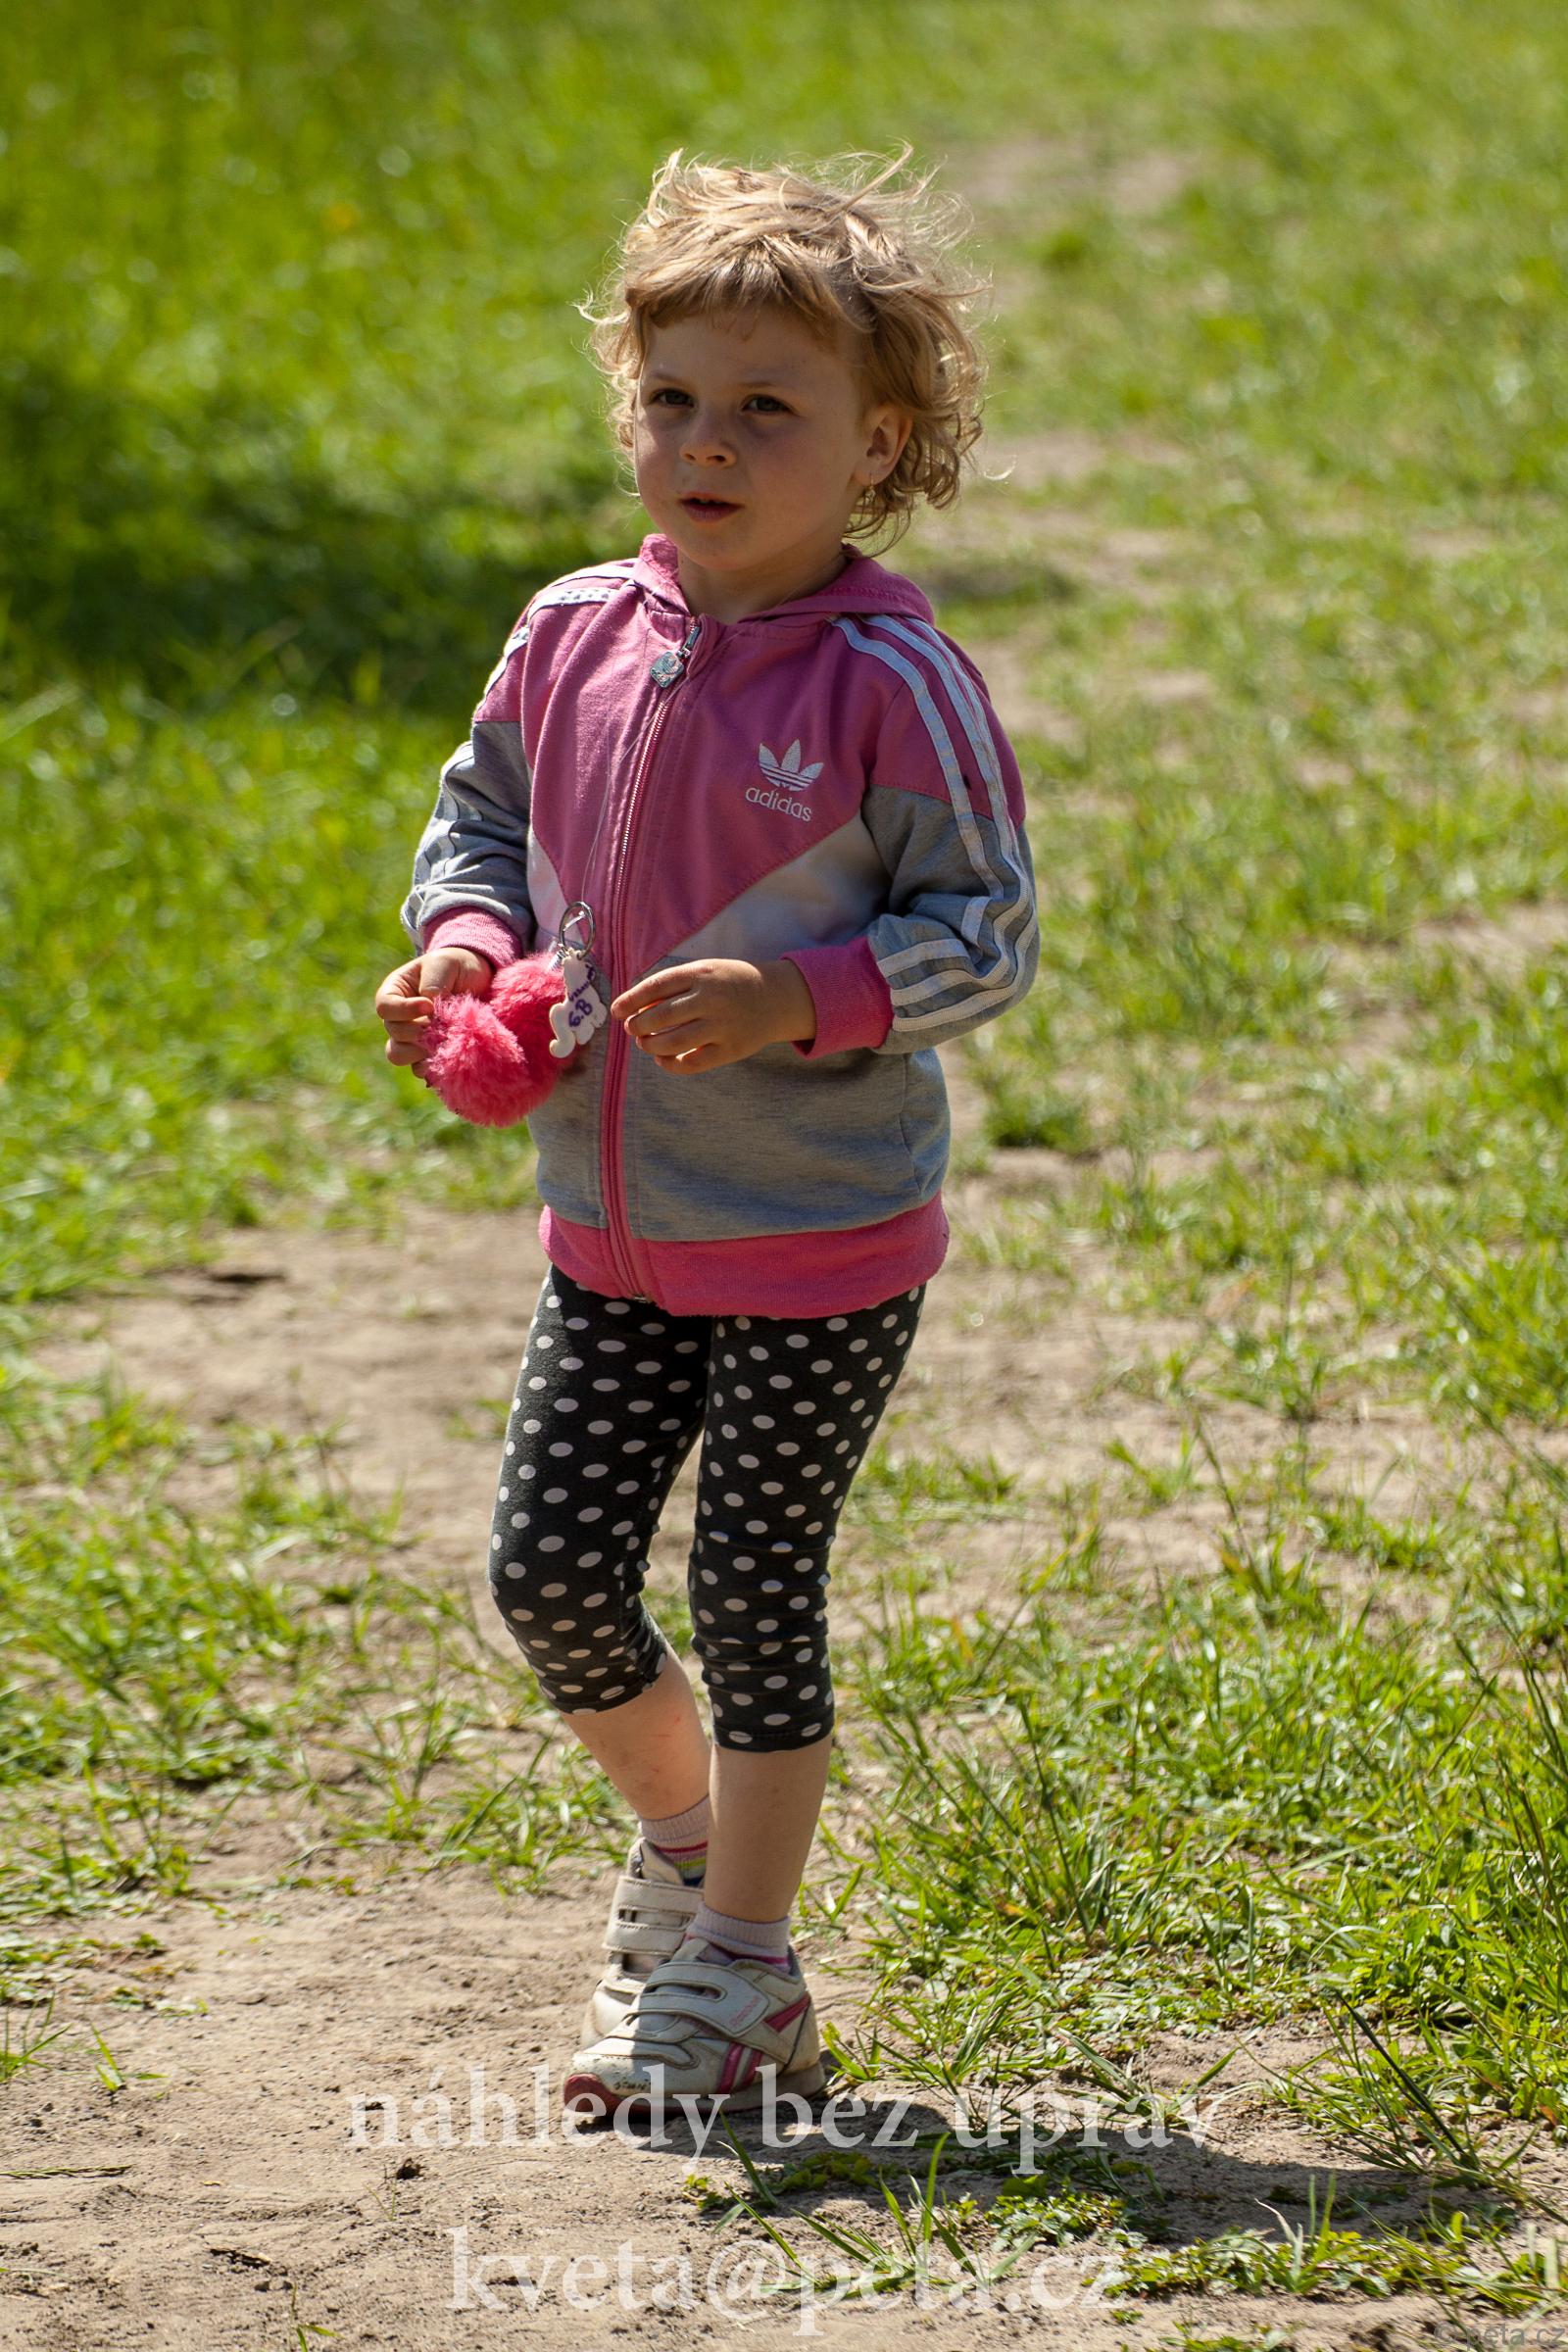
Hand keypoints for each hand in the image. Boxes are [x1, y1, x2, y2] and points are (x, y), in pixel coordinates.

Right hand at [374, 949, 491, 1083]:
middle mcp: (398, 1018)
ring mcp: (411, 1039)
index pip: (385, 1007)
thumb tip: (429, 1010)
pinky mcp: (428, 1054)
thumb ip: (433, 982)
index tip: (429, 1005)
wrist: (481, 982)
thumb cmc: (457, 966)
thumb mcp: (444, 964)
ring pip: (400, 1056)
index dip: (405, 1010)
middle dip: (418, 1032)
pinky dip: (432, 1067)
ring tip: (444, 1042)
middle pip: (394, 1033)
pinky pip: (420, 1069)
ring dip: (421, 1052)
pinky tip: (449, 1059)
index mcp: (395, 992)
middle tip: (441, 1026)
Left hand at [611, 957, 815, 1073]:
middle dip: (638, 1026)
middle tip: (633, 1029)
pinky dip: (671, 1063)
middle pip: (661, 1016)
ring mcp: (722, 1025)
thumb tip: (635, 1007)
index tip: (616, 1011)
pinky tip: (663, 1059)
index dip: (631, 1000)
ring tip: (645, 1043)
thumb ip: (674, 986)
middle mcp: (711, 998)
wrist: (775, 998)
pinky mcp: (730, 1049)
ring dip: (650, 1045)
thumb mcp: (706, 972)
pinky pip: (692, 1062)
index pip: (656, 987)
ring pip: (673, 1041)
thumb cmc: (730, 983)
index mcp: (701, 973)